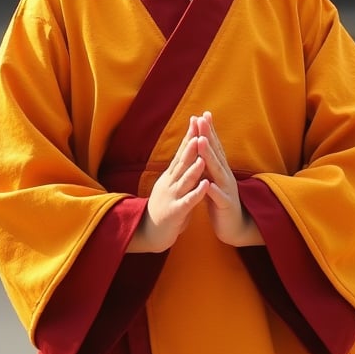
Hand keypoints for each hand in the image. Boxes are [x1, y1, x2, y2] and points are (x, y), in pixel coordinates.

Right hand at [127, 117, 208, 252]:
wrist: (149, 234)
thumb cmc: (164, 209)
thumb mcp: (172, 187)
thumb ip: (180, 173)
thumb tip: (189, 155)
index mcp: (171, 177)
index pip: (181, 153)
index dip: (189, 136)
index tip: (196, 120)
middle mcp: (170, 183)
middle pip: (182, 160)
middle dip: (191, 144)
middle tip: (198, 126)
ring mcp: (172, 197)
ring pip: (185, 179)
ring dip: (194, 166)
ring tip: (202, 154)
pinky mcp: (175, 212)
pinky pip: (188, 201)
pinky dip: (196, 192)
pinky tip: (205, 185)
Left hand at [196, 111, 262, 246]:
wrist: (234, 227)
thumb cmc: (220, 202)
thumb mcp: (213, 179)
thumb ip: (209, 164)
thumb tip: (201, 145)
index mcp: (220, 170)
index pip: (214, 147)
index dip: (208, 131)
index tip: (202, 115)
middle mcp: (225, 176)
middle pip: (216, 153)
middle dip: (208, 136)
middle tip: (201, 119)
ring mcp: (227, 190)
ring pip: (217, 172)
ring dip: (209, 156)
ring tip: (201, 142)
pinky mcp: (226, 206)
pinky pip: (219, 198)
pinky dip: (213, 191)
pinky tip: (208, 185)